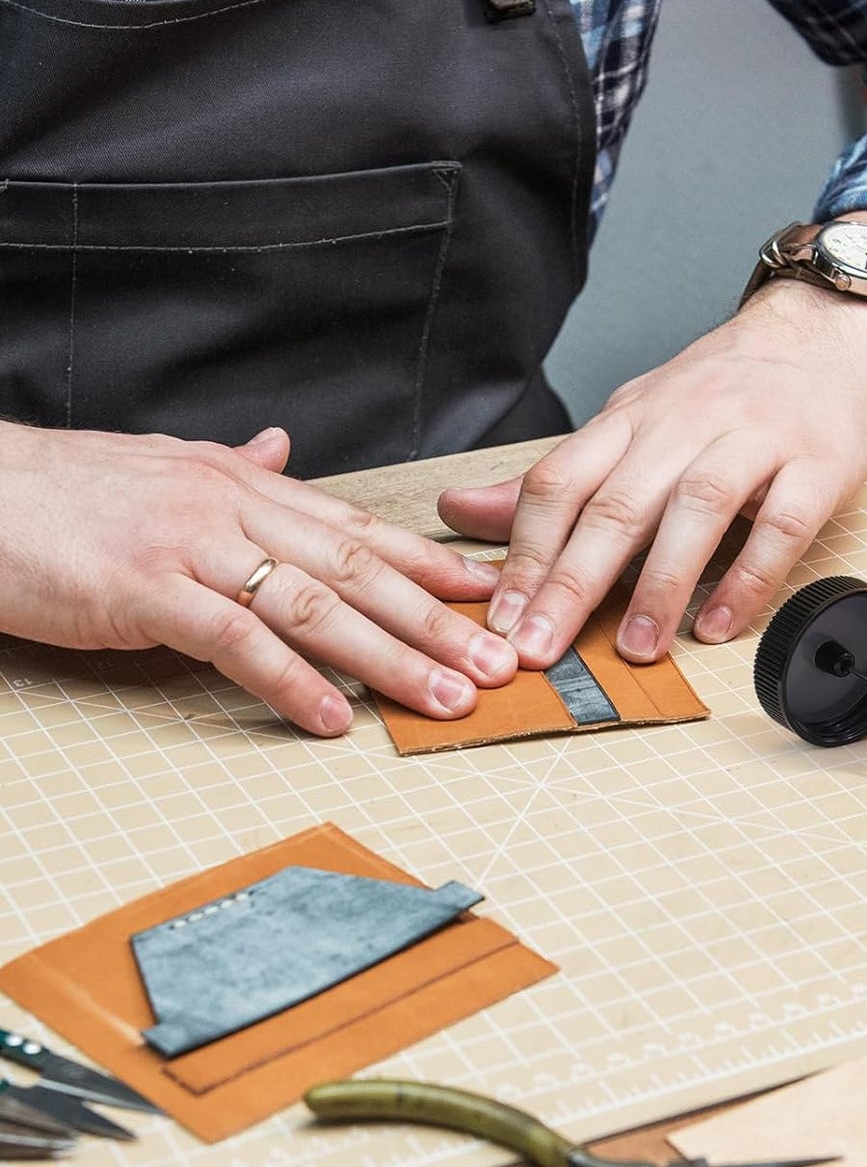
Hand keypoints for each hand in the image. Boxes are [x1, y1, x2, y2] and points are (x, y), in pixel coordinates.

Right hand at [0, 423, 516, 734]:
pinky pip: (234, 641)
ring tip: (448, 697)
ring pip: (317, 605)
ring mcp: (192, 547)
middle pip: (361, 570)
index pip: (362, 528)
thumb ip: (235, 468)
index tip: (494, 593)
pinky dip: (291, 682)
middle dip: (440, 621)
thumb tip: (283, 449)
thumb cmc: (66, 490)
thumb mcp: (166, 466)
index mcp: (245, 484)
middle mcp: (234, 509)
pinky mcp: (145, 590)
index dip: (435, 564)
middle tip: (502, 662)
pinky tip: (336, 717)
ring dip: (392, 658)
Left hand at [435, 279, 866, 668]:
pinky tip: (719, 624)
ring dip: (661, 583)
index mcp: (629, 418)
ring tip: (637, 648)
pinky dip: (749, 579)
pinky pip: (782, 525)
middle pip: (619, 502)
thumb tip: (459, 512)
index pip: (561, 481)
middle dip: (573, 581)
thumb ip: (556, 480)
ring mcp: (754, 440)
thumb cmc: (718, 393)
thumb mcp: (628, 422)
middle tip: (542, 648)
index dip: (525, 553)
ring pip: (698, 507)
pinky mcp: (817, 465)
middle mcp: (685, 423)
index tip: (502, 619)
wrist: (819, 339)